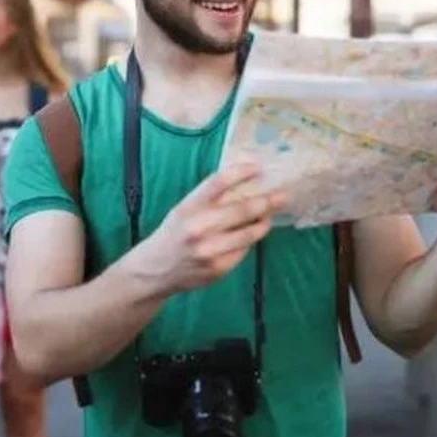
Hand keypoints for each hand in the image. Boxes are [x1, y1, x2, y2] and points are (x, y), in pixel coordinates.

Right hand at [146, 163, 284, 294]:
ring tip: (269, 216)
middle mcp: (198, 228)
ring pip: (249, 232)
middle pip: (241, 209)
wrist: (155, 269)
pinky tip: (249, 236)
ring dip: (263, 222)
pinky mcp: (219, 267)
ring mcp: (210, 250)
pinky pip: (243, 250)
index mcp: (188, 208)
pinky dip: (249, 241)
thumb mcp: (183, 211)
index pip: (217, 183)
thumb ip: (208, 200)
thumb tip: (245, 185)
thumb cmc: (174, 234)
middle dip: (266, 202)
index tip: (257, 167)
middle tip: (281, 196)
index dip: (240, 173)